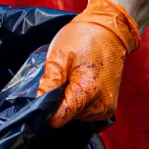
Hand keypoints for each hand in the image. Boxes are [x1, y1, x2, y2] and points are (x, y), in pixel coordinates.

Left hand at [38, 0, 141, 126]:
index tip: (43, 95)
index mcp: (88, 94)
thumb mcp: (60, 55)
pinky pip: (86, 112)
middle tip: (60, 79)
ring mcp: (106, 108)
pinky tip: (79, 85)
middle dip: (59, 102)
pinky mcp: (108, 107)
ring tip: (71, 79)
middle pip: (68, 118)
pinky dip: (79, 102)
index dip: (46, 110)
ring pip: (76, 116)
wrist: (110, 30)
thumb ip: (49, 83)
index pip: (59, 119)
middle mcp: (100, 107)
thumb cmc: (84, 38)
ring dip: (69, 102)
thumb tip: (39, 104)